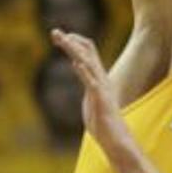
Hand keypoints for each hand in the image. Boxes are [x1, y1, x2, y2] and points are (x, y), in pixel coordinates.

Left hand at [50, 28, 127, 152]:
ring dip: (74, 50)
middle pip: (87, 52)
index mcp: (98, 78)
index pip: (88, 52)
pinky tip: (76, 63)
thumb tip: (78, 64)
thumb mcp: (90, 95)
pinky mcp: (101, 100)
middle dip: (70, 41)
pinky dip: (84, 72)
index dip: (75, 42)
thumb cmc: (102, 121)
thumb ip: (86, 80)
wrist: (116, 140)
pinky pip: (92, 83)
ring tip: (62, 39)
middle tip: (54, 32)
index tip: (61, 36)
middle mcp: (101, 79)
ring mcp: (102, 88)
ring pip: (88, 63)